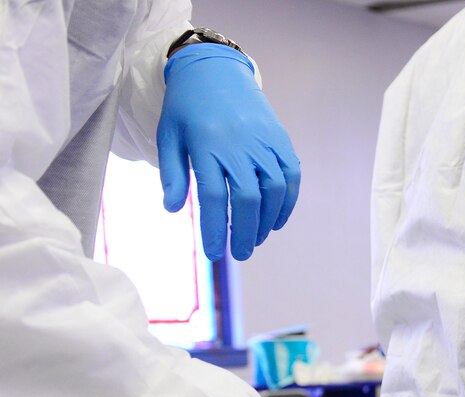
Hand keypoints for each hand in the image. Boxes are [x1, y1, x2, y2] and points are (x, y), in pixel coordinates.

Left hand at [159, 43, 300, 261]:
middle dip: (243, 232)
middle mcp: (238, 144)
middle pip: (246, 199)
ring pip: (273, 190)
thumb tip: (172, 209)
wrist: (215, 69)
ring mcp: (263, 141)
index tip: (214, 253)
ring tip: (255, 239)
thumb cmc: (186, 107)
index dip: (214, 229)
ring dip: (265, 221)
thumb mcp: (168, 136)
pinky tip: (275, 221)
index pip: (211, 197)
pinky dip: (286, 202)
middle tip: (239, 254)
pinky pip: (290, 176)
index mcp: (206, 145)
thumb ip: (171, 173)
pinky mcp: (280, 140)